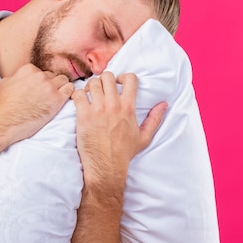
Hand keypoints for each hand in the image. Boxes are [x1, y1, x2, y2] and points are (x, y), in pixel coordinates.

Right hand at [0, 64, 74, 144]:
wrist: (4, 123)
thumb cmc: (0, 108)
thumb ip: (9, 80)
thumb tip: (12, 80)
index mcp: (27, 70)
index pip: (40, 72)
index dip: (40, 82)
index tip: (37, 92)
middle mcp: (39, 75)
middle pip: (52, 76)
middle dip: (50, 85)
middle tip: (45, 97)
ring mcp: (49, 87)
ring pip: (63, 81)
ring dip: (60, 88)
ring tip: (55, 98)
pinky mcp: (57, 99)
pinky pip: (70, 90)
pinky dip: (68, 93)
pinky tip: (62, 101)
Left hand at [72, 71, 166, 190]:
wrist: (107, 165)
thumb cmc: (124, 153)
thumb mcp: (144, 137)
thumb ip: (155, 119)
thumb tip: (164, 104)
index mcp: (128, 108)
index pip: (130, 79)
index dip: (124, 76)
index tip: (119, 83)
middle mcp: (113, 105)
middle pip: (107, 76)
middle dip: (104, 80)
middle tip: (101, 88)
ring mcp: (97, 110)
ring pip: (93, 83)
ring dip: (90, 86)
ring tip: (90, 94)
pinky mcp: (83, 115)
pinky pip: (78, 94)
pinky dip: (77, 95)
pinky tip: (79, 101)